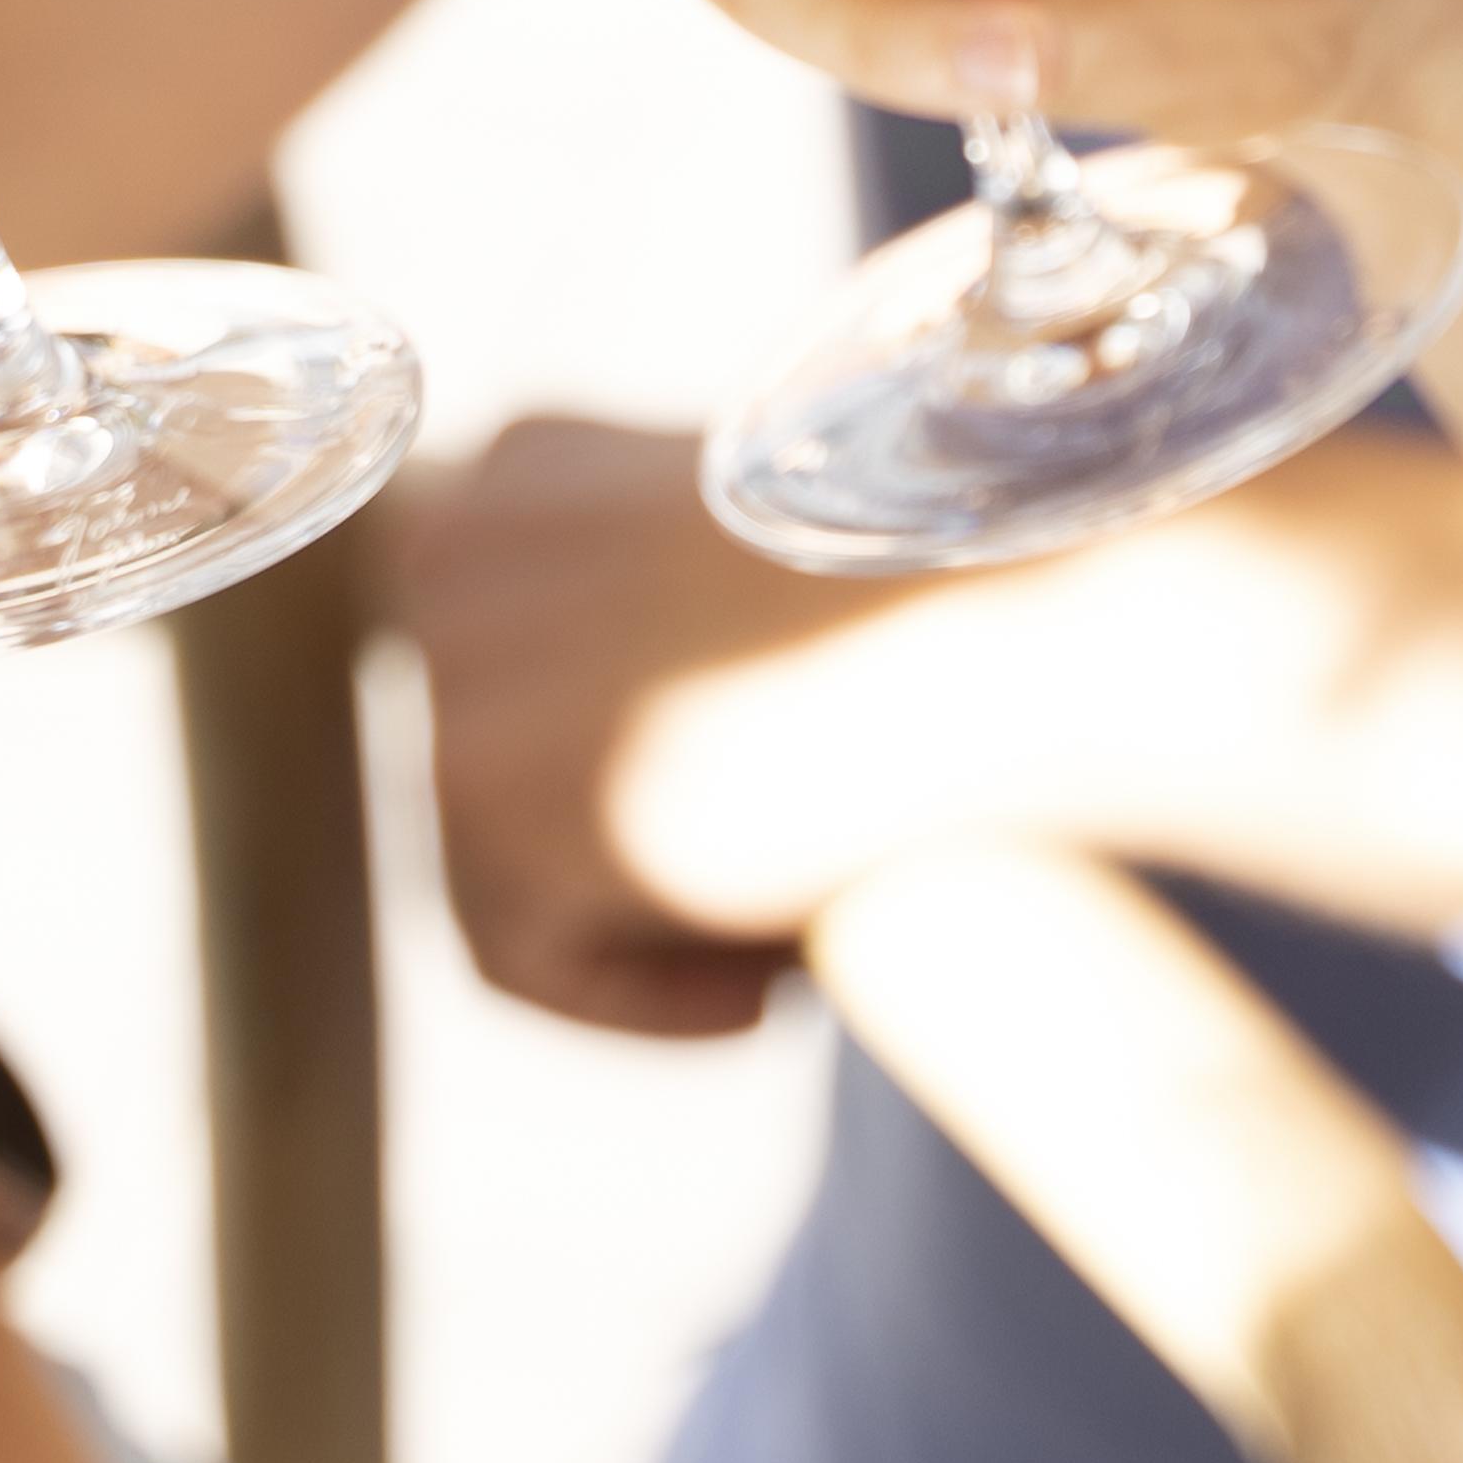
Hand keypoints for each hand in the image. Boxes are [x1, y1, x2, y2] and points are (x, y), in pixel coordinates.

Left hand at [388, 417, 909, 1035]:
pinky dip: (641, 995)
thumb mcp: (773, 562)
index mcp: (525, 468)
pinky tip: (765, 994)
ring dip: (641, 926)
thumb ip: (669, 619)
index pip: (518, 667)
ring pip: (501, 868)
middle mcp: (459, 549)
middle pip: (499, 769)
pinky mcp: (487, 794)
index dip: (630, 764)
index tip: (755, 809)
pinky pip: (520, 954)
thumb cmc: (946, 602)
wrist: (1004, 630)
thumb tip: (631, 759)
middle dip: (623, 855)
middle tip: (778, 893)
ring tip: (790, 938)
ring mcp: (459, 669)